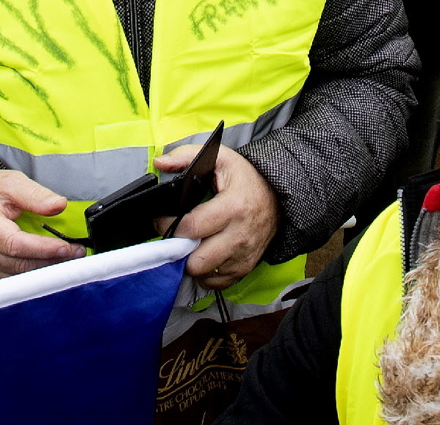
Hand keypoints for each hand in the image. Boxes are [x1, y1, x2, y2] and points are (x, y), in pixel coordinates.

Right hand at [0, 168, 81, 281]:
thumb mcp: (11, 182)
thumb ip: (35, 194)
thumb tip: (59, 205)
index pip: (15, 244)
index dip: (42, 249)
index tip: (66, 247)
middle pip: (18, 264)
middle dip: (51, 261)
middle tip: (76, 252)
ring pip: (17, 277)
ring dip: (45, 270)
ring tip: (67, 258)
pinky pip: (12, 282)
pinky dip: (32, 276)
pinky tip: (48, 265)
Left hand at [162, 142, 279, 291]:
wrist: (278, 199)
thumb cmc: (246, 179)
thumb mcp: (221, 158)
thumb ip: (186, 157)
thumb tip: (160, 163)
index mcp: (232, 207)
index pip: (191, 228)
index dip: (168, 226)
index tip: (161, 220)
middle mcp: (239, 236)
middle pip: (196, 260)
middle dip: (179, 250)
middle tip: (175, 237)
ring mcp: (243, 255)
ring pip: (204, 274)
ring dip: (191, 262)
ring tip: (189, 245)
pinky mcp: (244, 268)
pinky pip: (215, 283)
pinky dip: (205, 273)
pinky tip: (203, 255)